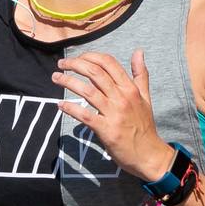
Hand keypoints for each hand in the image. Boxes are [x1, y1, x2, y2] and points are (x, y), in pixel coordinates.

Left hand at [53, 50, 174, 180]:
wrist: (148, 154)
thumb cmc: (144, 125)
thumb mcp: (145, 97)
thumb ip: (140, 74)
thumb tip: (139, 51)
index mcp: (130, 88)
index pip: (109, 63)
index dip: (90, 56)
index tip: (77, 58)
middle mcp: (122, 97)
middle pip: (95, 73)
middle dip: (75, 64)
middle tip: (61, 64)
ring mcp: (114, 113)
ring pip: (88, 91)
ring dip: (68, 82)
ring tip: (56, 77)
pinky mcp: (106, 130)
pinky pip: (85, 115)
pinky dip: (71, 108)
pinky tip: (60, 105)